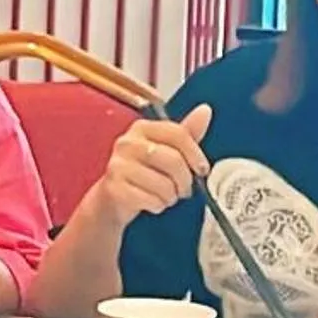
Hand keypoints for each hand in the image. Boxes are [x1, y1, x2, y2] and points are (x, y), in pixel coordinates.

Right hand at [84, 105, 211, 224]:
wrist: (112, 198)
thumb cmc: (142, 173)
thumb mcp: (165, 150)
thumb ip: (186, 133)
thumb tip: (205, 111)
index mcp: (142, 129)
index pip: (177, 134)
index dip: (195, 154)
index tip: (201, 169)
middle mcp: (128, 143)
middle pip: (173, 160)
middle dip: (185, 180)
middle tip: (184, 189)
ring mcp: (118, 165)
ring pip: (163, 184)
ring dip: (171, 196)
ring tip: (166, 196)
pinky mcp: (114, 188)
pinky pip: (150, 200)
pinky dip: (158, 206)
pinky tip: (153, 203)